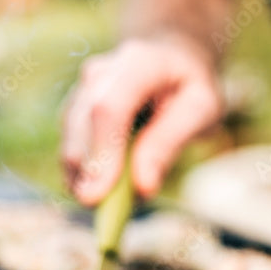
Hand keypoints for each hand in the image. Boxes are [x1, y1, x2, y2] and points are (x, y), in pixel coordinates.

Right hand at [60, 34, 223, 205]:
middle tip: (98, 211)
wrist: (169, 58)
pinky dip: (82, 176)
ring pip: (69, 140)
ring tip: (107, 204)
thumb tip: (142, 188)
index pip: (108, 108)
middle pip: (80, 125)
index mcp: (138, 63)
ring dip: (82, 178)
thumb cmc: (189, 87)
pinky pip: (70, 149)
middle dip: (86, 172)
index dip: (100, 153)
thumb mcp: (201, 109)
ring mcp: (81, 91)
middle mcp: (100, 73)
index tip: (97, 196)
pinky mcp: (72, 113)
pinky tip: (100, 191)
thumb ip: (170, 143)